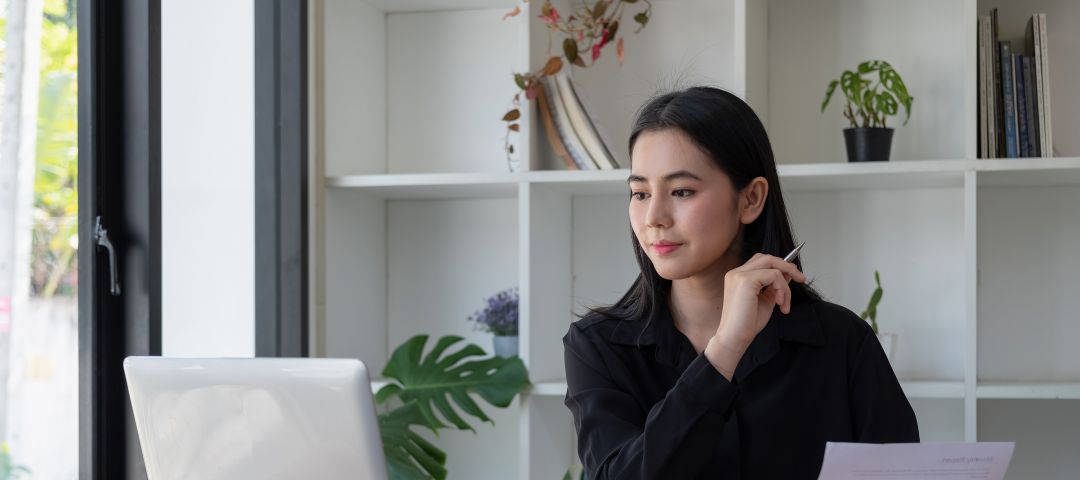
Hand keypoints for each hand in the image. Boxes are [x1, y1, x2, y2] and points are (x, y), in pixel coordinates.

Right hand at [704, 254, 806, 378]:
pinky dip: (783, 289)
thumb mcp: (766, 300)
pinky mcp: (746, 280)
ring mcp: (739, 275)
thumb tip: (788, 274)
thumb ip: (775, 286)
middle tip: (801, 279)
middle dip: (787, 267)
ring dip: (785, 285)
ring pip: (773, 266)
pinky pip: (774, 276)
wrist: (735, 338)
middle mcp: (736, 273)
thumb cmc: (747, 323)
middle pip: (767, 258)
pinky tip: (780, 304)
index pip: (761, 261)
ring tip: (784, 303)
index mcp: (738, 277)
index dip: (779, 265)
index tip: (794, 276)